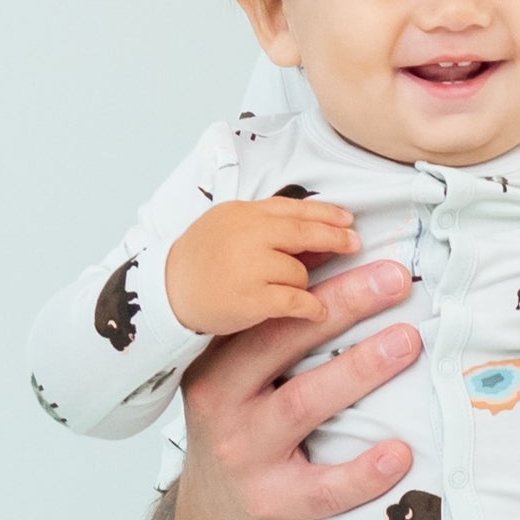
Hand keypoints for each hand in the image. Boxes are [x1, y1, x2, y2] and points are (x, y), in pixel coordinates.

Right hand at [163, 196, 364, 336]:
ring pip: (299, 270)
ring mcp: (248, 266)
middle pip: (304, 232)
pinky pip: (295, 301)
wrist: (166, 295)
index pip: (292, 207)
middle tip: (354, 243)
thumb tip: (320, 231)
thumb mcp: (229, 229)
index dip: (325, 213)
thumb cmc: (201, 264)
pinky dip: (310, 307)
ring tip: (293, 289)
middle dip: (334, 237)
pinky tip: (317, 312)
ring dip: (303, 281)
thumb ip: (269, 226)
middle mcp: (246, 234)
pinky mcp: (251, 298)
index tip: (347, 219)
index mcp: (241, 213)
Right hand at [168, 256, 419, 519]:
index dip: (309, 279)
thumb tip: (338, 269)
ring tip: (407, 341)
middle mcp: (223, 406)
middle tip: (395, 279)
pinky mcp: (274, 505)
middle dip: (341, 306)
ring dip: (359, 369)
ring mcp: (246, 458)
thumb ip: (272, 341)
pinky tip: (400, 452)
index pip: (262, 313)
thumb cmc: (245, 441)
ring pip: (304, 405)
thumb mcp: (239, 388)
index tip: (358, 249)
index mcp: (216, 367)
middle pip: (282, 345)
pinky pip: (324, 488)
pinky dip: (363, 471)